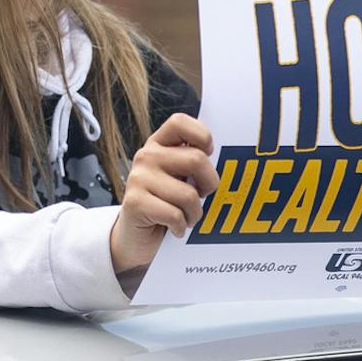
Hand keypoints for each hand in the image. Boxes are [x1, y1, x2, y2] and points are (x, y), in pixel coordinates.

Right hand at [111, 114, 218, 275]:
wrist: (134, 238)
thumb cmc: (165, 205)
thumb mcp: (178, 178)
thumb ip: (193, 164)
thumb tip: (226, 162)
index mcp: (159, 144)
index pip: (180, 122)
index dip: (202, 136)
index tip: (208, 154)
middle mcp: (146, 156)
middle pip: (196, 160)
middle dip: (209, 185)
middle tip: (202, 197)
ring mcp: (138, 178)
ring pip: (188, 194)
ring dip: (194, 214)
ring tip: (186, 217)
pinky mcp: (135, 202)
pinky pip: (175, 214)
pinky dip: (181, 227)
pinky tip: (175, 228)